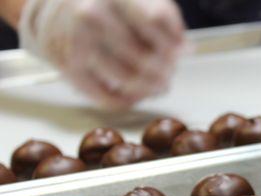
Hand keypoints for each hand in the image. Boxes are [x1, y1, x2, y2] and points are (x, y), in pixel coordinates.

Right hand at [19, 0, 184, 108]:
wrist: (53, 8)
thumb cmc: (108, 5)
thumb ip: (164, 17)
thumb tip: (187, 48)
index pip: (155, 21)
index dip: (174, 42)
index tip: (181, 52)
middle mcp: (92, 13)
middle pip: (145, 56)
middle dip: (164, 71)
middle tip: (168, 74)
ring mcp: (78, 41)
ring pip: (129, 79)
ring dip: (151, 88)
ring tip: (159, 86)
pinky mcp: (68, 66)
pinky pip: (107, 97)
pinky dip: (128, 100)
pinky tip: (136, 95)